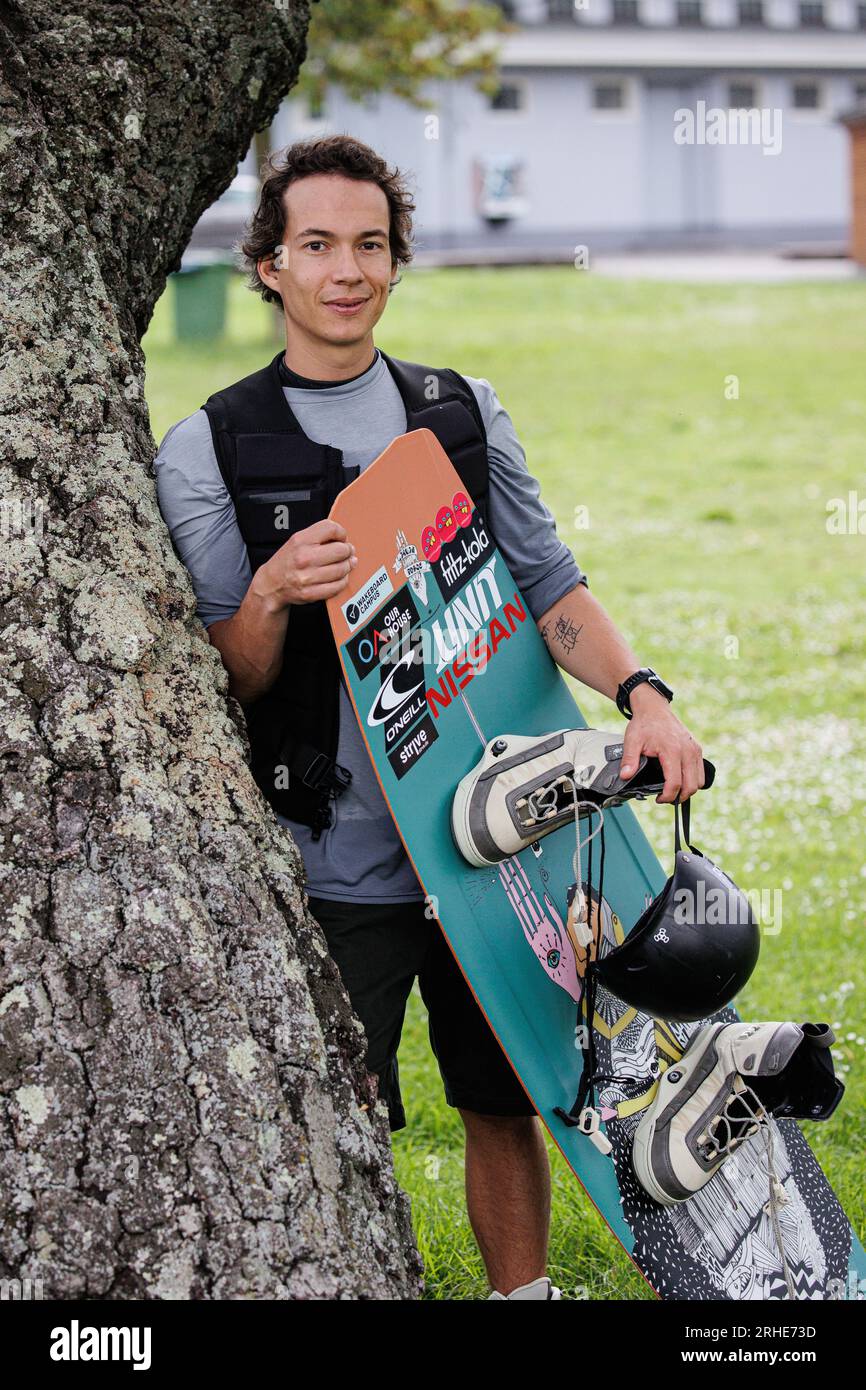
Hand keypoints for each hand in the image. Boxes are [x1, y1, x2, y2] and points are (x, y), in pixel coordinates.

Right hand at [253, 519, 357, 607]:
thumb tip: (345, 540)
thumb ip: (319, 536)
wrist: (271, 584)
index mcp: (300, 540)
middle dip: (347, 551)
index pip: (331, 529)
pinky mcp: (311, 593)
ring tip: (344, 564)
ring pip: (342, 569)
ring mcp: (307, 577)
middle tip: (346, 553)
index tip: (342, 538)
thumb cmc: (288, 561)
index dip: (341, 533)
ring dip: (347, 566)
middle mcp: (304, 558)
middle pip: (341, 550)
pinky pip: (338, 586)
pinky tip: (339, 577)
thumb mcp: (297, 540)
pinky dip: (342, 581)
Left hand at [619, 686, 704, 803]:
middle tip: (665, 798)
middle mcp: (688, 751)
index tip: (658, 799)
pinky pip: (700, 771)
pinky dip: (692, 780)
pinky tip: (679, 779)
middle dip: (679, 797)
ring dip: (687, 790)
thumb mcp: (632, 740)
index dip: (667, 796)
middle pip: (691, 786)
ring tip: (672, 790)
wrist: (654, 708)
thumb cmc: (645, 723)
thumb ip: (629, 760)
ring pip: (699, 781)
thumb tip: (625, 776)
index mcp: (672, 750)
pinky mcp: (697, 749)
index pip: (675, 783)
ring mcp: (694, 750)